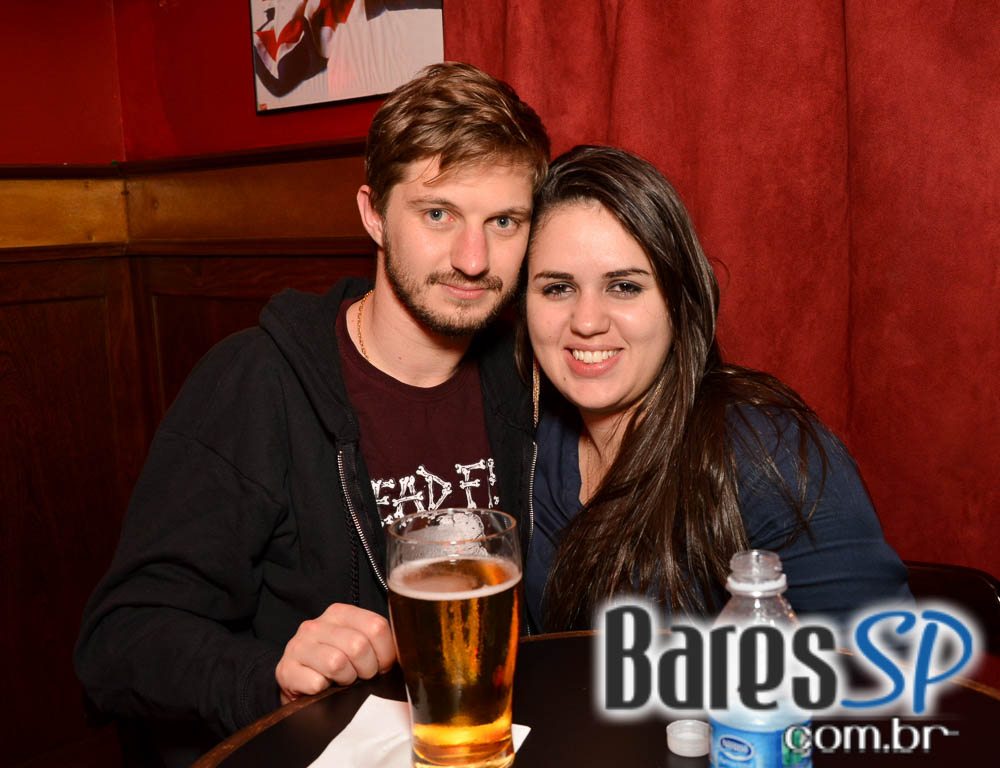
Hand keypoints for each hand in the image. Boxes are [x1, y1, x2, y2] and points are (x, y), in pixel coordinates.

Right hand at [275, 603, 394, 704]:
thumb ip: (378, 641)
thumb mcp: (356, 644)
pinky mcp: (285, 670)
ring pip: (337, 663)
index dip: (386, 653)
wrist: (297, 683)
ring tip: (342, 680)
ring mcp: (298, 645)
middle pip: (359, 645)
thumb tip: (409, 650)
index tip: (382, 665)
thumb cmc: (335, 664)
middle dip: (367, 669)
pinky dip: (324, 691)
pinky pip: (316, 683)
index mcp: (339, 613)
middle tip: (361, 676)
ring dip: (346, 680)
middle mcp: (317, 624)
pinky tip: (322, 687)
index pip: (377, 626)